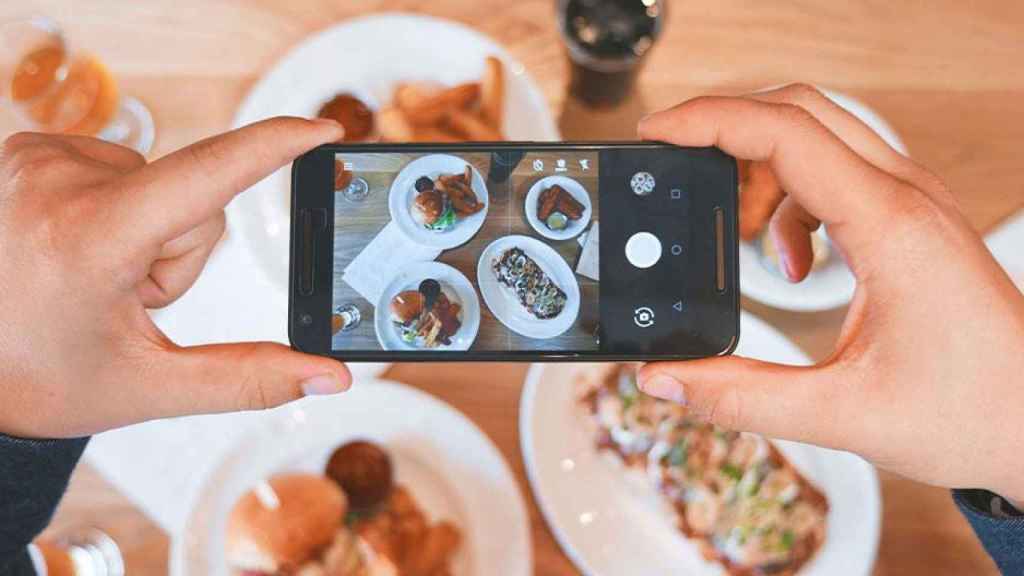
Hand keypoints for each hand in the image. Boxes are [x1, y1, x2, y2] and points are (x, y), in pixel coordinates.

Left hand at [0, 117, 350, 437]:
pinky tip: (79, 248)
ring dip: (148, 230)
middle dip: (181, 251)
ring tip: (97, 275)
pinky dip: (117, 209)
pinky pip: (120, 168)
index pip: (208, 175)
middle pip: (193, 195)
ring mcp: (36, 159)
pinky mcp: (29, 150)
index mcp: (90, 239)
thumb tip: (329, 376)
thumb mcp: (151, 386)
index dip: (275, 147)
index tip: (324, 127)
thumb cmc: (44, 379)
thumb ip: (249, 378)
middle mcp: (57, 182)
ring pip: (159, 181)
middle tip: (127, 297)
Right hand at [637, 84, 1023, 503]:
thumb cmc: (975, 414)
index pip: (785, 133)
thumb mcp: (842, 415)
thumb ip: (740, 396)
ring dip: (760, 169)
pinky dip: (791, 201)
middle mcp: (904, 197)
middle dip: (725, 128)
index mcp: (889, 227)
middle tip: (676, 165)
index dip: (709, 121)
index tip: (657, 134)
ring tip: (736, 235)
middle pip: (799, 111)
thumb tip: (664, 378)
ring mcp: (912, 203)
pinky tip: (792, 262)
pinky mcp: (911, 220)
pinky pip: (836, 174)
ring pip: (818, 136)